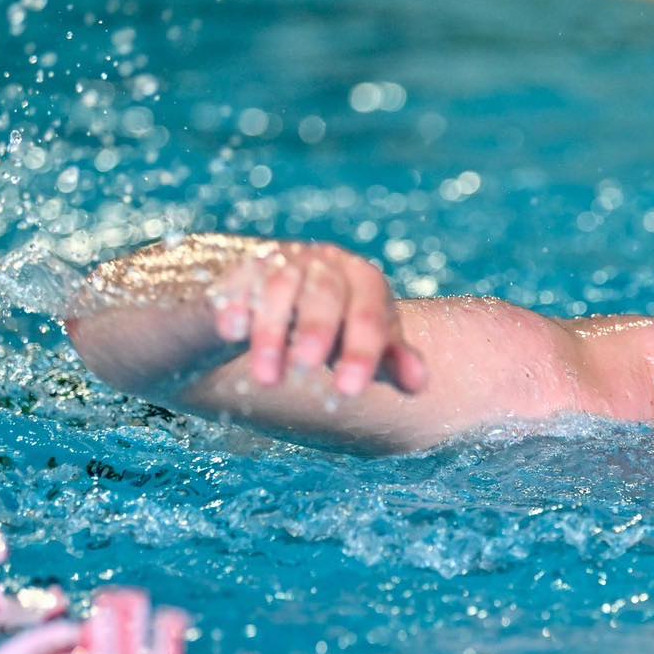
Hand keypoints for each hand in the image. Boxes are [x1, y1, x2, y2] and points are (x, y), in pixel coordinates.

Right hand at [210, 242, 427, 395]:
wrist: (283, 301)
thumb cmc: (337, 328)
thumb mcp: (366, 345)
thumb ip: (393, 361)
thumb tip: (419, 382)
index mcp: (365, 281)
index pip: (370, 314)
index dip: (362, 351)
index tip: (349, 390)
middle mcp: (327, 264)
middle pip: (326, 293)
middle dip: (317, 329)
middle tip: (308, 366)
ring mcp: (284, 262)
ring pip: (279, 288)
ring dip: (271, 333)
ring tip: (267, 379)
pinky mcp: (244, 270)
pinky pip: (238, 284)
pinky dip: (235, 308)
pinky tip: (233, 333)